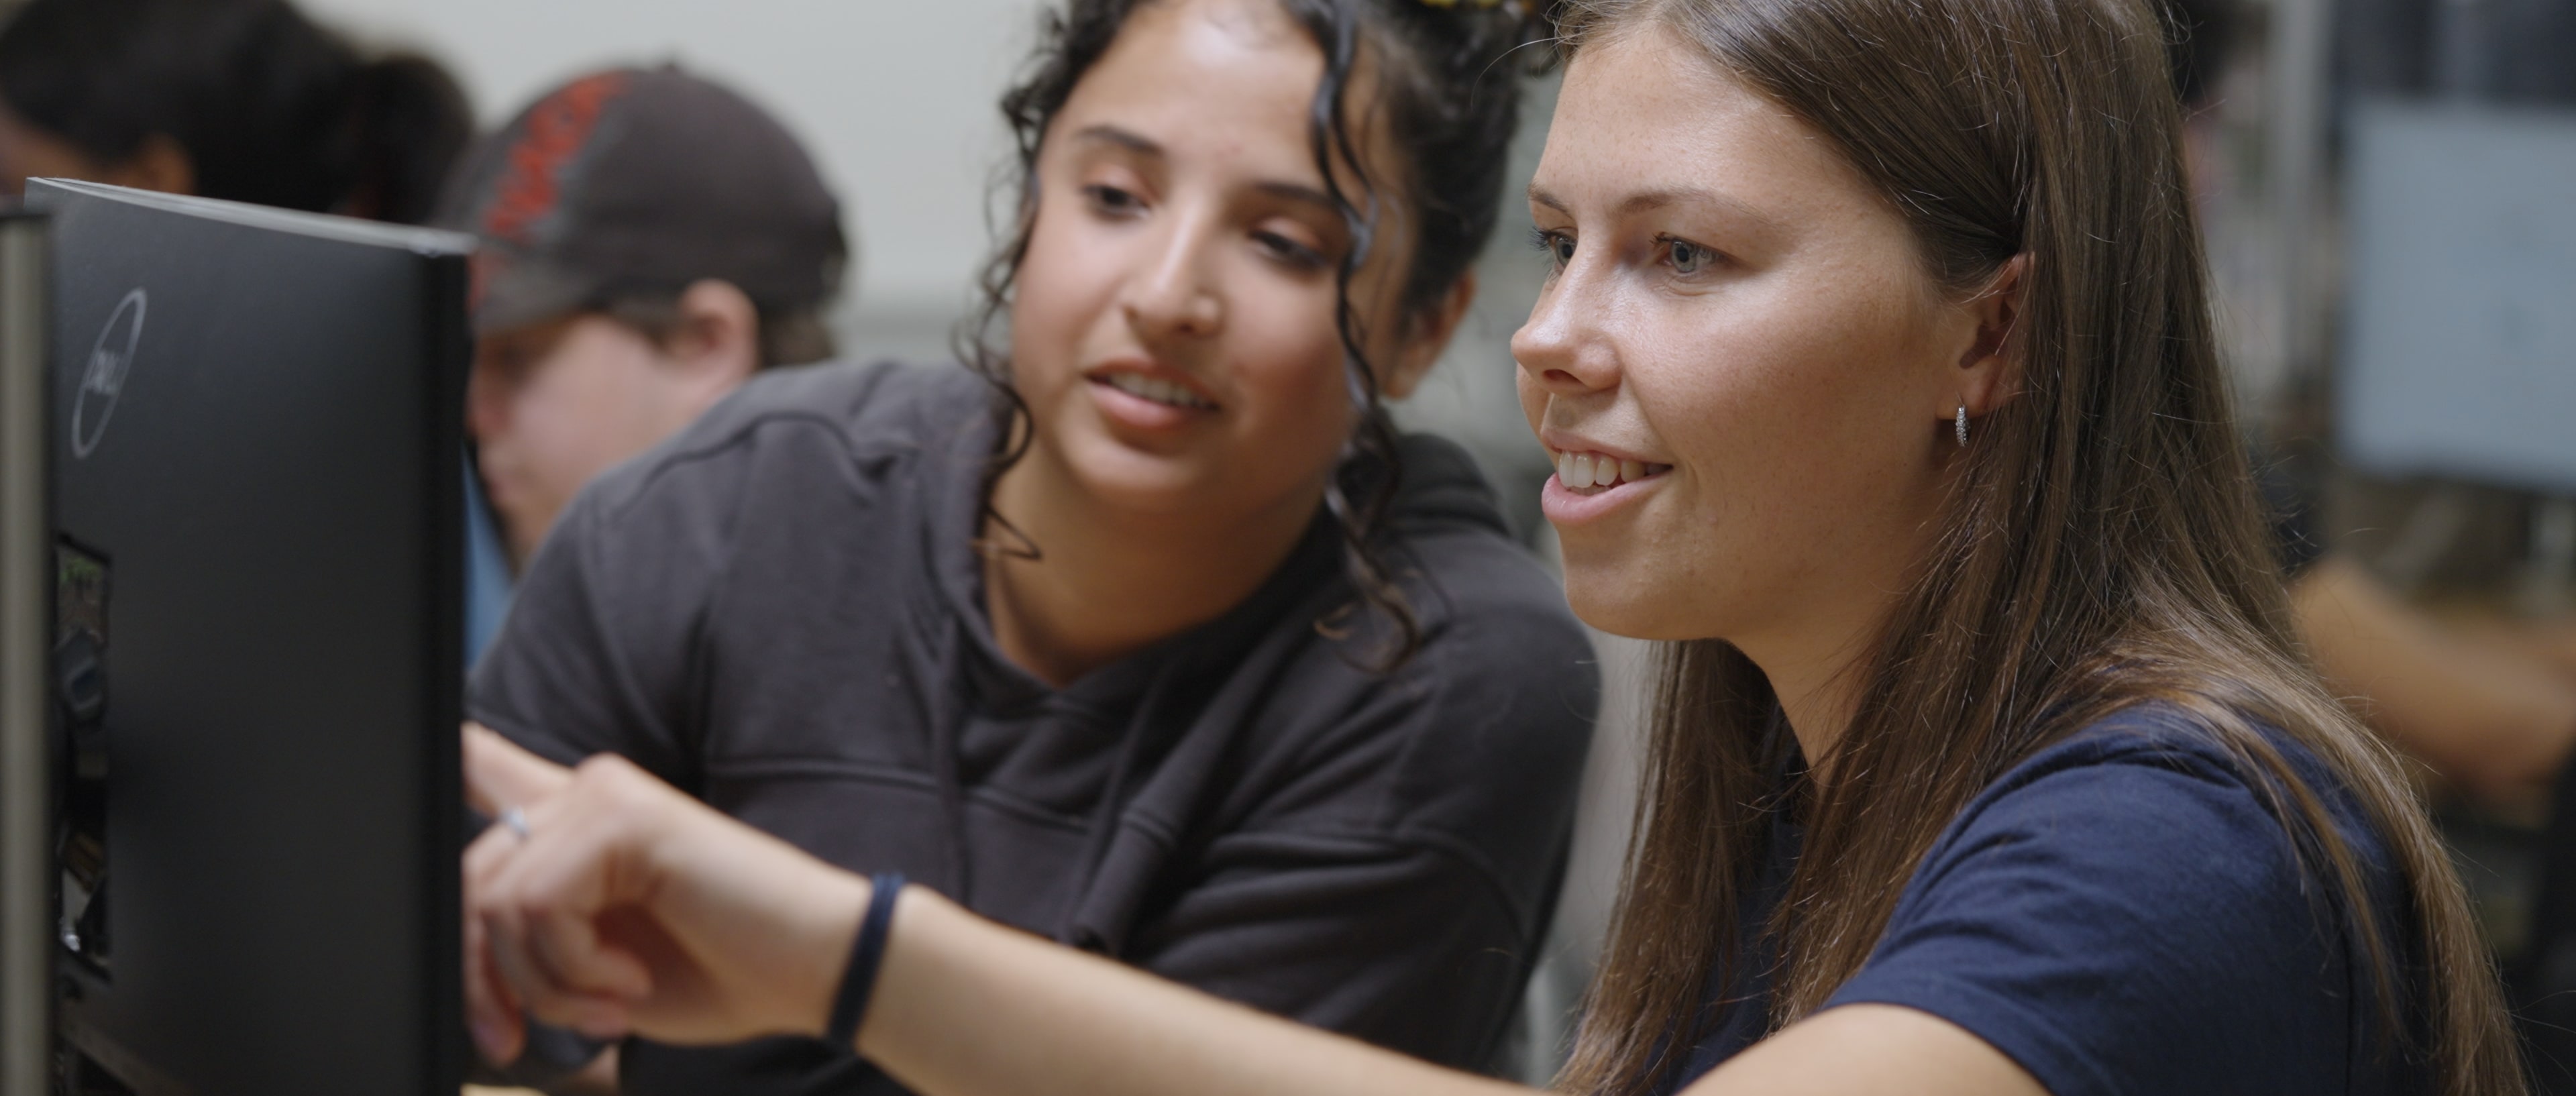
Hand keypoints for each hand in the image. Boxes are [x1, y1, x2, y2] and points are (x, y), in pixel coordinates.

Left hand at [461, 728, 870, 1064]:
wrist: (818, 969)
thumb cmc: (725, 969)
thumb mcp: (598, 965)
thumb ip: (534, 938)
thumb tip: (461, 947)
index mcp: (581, 822)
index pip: (487, 766)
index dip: (446, 754)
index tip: (431, 740)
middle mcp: (585, 791)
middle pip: (465, 882)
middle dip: (483, 980)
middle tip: (521, 1035)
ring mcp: (603, 796)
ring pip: (496, 903)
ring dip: (546, 985)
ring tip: (609, 1006)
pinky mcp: (624, 819)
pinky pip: (538, 908)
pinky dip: (573, 971)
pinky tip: (631, 980)